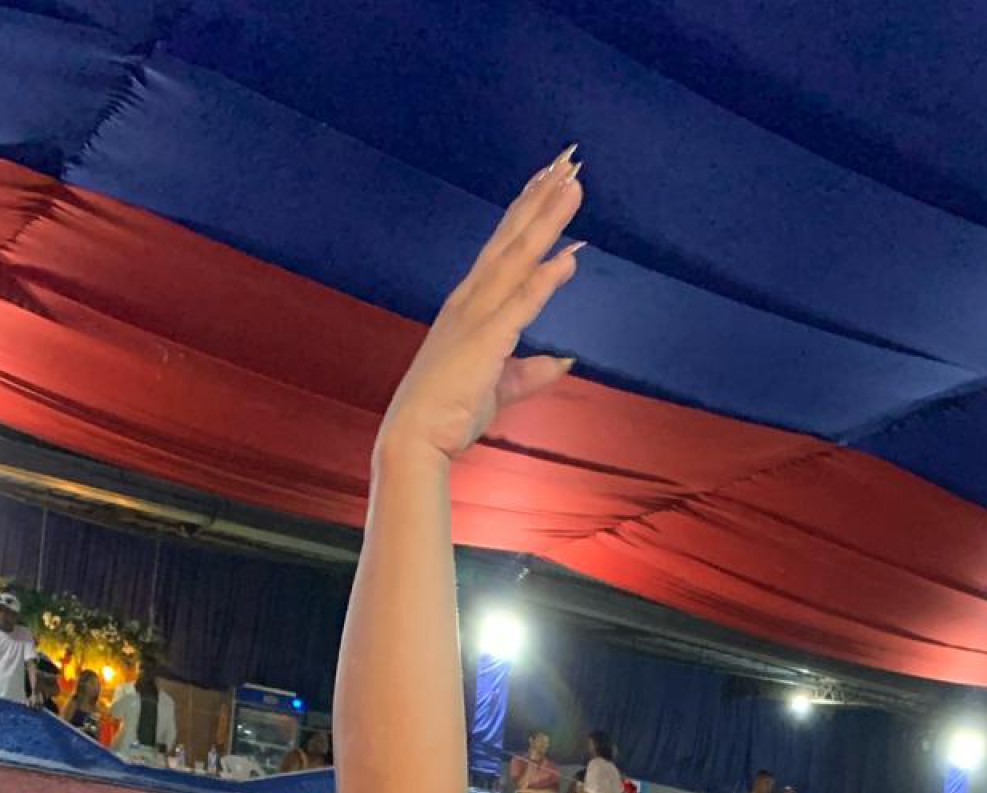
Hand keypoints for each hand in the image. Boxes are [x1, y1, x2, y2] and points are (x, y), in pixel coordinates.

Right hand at [379, 155, 582, 464]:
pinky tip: (570, 255)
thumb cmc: (449, 413)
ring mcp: (477, 315)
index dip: (527, 213)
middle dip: (538, 198)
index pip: (504, 248)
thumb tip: (563, 361)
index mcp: (471, 306)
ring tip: (571, 185)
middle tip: (565, 161)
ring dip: (546, 220)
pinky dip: (546, 278)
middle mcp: (471, 299)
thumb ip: (530, 373)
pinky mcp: (486, 340)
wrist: (416, 437)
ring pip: (518, 256)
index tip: (547, 181)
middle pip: (511, 238)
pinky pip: (522, 302)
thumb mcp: (498, 388)